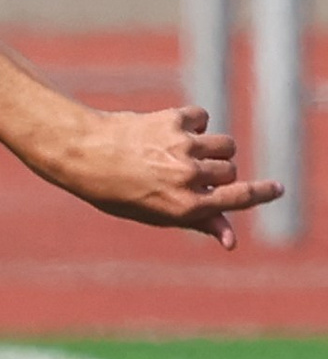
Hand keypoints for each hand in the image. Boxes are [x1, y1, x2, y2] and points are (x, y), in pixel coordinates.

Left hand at [44, 105, 280, 248]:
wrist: (82, 152)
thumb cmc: (115, 190)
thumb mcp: (153, 213)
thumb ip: (195, 221)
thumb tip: (231, 240)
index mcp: (184, 205)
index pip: (238, 198)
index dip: (262, 194)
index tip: (278, 189)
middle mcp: (187, 176)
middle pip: (230, 170)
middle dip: (216, 172)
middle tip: (186, 173)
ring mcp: (183, 146)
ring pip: (224, 145)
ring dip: (210, 148)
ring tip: (180, 152)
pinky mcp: (174, 120)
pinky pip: (203, 118)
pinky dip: (193, 123)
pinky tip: (168, 131)